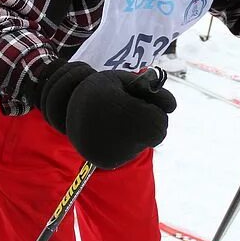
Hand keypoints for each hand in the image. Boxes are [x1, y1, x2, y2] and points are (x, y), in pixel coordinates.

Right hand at [35, 63, 176, 168]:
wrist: (67, 107)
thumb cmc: (101, 89)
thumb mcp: (122, 78)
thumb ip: (149, 88)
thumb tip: (172, 106)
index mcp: (119, 111)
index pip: (159, 123)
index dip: (157, 109)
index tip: (144, 102)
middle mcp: (116, 136)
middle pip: (157, 133)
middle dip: (152, 120)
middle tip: (131, 110)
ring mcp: (112, 152)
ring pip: (146, 141)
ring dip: (140, 130)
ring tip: (118, 120)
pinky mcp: (109, 162)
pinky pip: (133, 150)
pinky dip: (130, 142)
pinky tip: (115, 133)